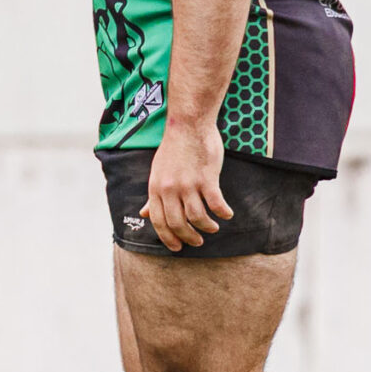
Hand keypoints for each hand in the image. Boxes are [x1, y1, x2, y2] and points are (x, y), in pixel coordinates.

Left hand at [142, 123, 230, 252]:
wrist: (188, 124)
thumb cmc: (174, 148)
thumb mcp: (157, 172)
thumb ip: (153, 195)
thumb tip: (144, 214)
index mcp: (155, 188)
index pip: (159, 221)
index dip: (168, 238)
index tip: (178, 247)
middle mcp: (170, 189)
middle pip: (178, 224)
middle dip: (189, 238)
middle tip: (198, 242)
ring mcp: (188, 184)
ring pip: (197, 217)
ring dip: (207, 227)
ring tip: (213, 228)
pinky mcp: (206, 178)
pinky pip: (215, 204)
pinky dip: (222, 213)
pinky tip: (227, 214)